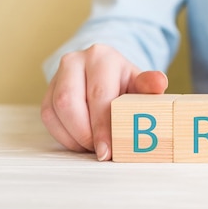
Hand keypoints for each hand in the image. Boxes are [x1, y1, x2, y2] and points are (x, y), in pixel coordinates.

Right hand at [41, 44, 167, 160]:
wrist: (107, 73)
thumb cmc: (126, 82)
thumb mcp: (140, 82)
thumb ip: (150, 85)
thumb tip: (159, 83)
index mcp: (102, 57)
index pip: (99, 94)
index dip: (102, 126)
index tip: (108, 150)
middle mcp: (75, 61)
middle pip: (70, 102)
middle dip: (85, 133)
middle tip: (100, 152)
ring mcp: (57, 75)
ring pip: (55, 111)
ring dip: (73, 136)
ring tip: (93, 147)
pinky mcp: (48, 91)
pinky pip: (49, 117)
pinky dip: (64, 136)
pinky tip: (81, 142)